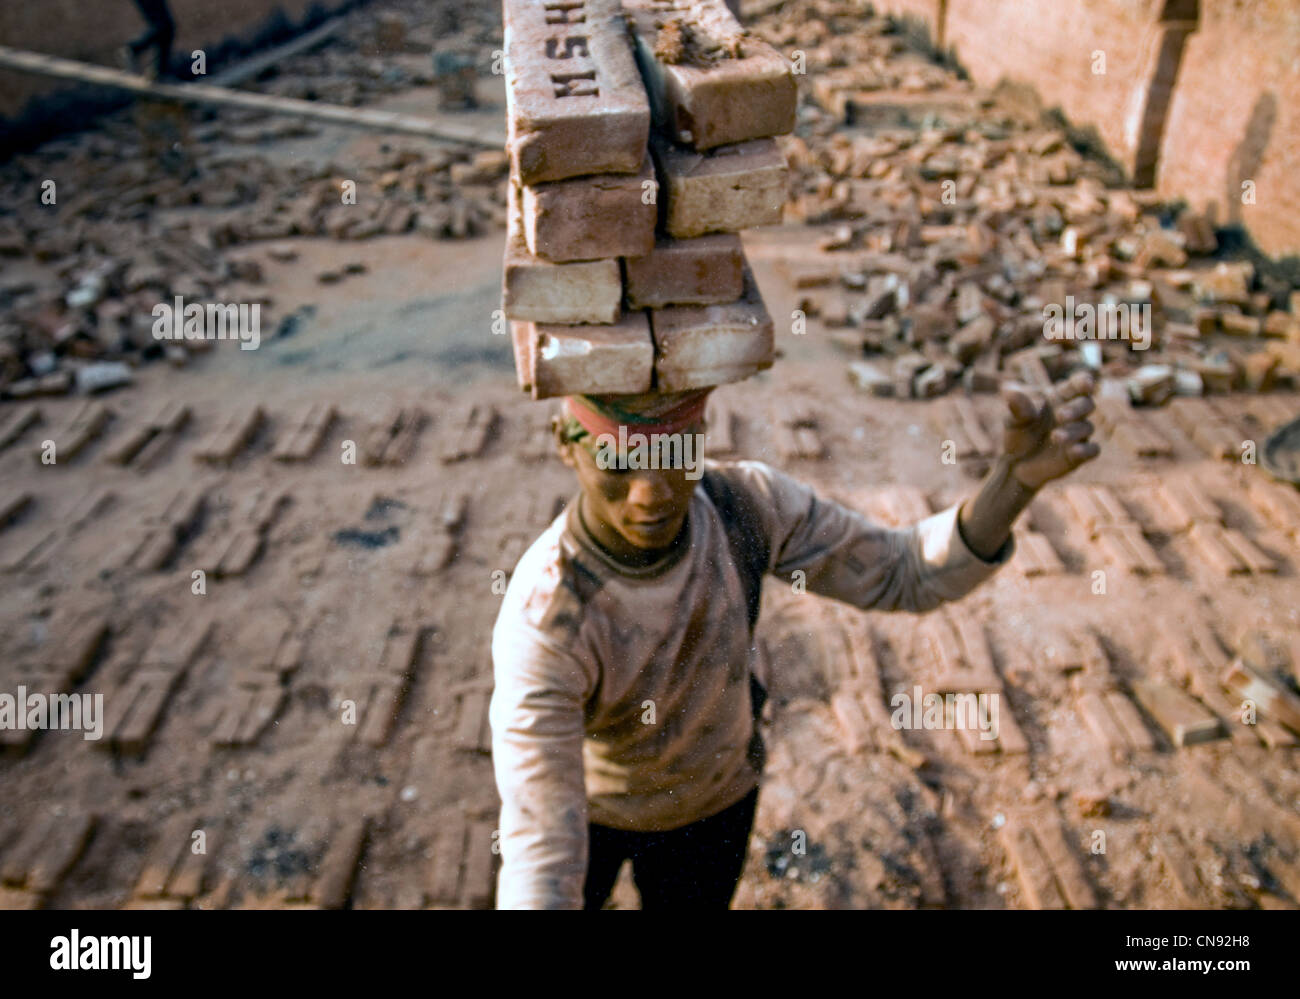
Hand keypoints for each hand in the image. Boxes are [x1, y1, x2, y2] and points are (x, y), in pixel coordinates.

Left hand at [1000, 371, 1100, 490]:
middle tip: (1060, 415)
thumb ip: (1017, 407)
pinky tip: (1074, 450)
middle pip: (1087, 404)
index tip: (1086, 383)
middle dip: (1077, 408)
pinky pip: (1092, 450)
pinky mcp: (1079, 454)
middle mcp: (1074, 414)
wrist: (1016, 464)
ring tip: (1055, 437)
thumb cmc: (1019, 433)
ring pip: (1088, 427)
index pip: (1078, 385)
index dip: (1084, 382)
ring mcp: (1079, 434)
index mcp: (1060, 398)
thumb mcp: (1014, 420)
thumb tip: (1010, 393)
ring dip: (1073, 431)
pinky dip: (1086, 450)